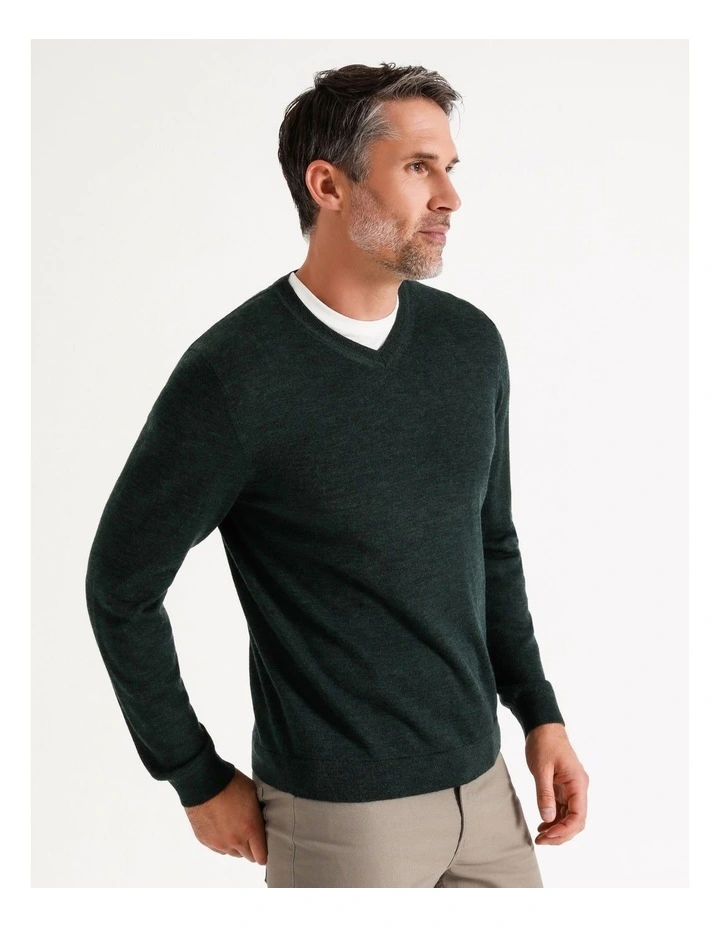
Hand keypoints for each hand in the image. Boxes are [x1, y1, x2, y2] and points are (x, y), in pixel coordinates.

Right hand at [183, 768, 267, 863]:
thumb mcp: (254, 794)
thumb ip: (258, 815)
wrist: (203, 781)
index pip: (262, 856)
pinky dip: (222, 841)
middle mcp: (235, 841)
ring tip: (234, 827)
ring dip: (237, 845)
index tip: (264, 842)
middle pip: (248, 857)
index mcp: (250, 829)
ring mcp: (219, 843)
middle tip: (251, 833)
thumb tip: (262, 823)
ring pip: (233, 853)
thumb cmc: (231, 783)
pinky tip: (222, 826)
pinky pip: (219, 848)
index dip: (265, 850)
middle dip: (252, 848)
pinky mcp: (205, 841)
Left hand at [525, 723, 588, 845]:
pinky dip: (554, 819)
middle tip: (541, 841)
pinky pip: (563, 809)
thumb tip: (547, 818)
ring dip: (557, 829)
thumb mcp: (541, 769)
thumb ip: (544, 794)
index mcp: (578, 783)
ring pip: (570, 817)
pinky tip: (542, 825)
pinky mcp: (564, 788)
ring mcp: (572, 789)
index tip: (547, 836)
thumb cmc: (544, 744)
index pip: (578, 816)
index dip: (564, 830)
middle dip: (561, 834)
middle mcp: (579, 788)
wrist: (543, 727)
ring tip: (540, 836)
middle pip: (576, 821)